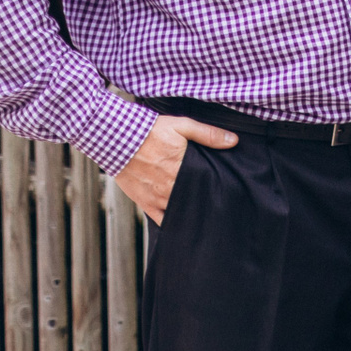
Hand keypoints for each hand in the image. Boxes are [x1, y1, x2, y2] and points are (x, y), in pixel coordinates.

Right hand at [114, 115, 236, 225]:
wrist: (116, 139)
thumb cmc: (150, 131)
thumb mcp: (181, 125)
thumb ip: (208, 134)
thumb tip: (233, 141)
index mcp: (183, 168)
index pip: (207, 185)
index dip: (217, 188)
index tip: (227, 190)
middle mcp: (171, 186)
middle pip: (195, 200)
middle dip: (206, 201)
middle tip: (217, 203)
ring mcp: (158, 197)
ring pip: (181, 212)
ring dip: (192, 212)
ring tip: (203, 214)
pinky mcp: (145, 203)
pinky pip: (162, 220)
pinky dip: (173, 223)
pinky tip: (184, 224)